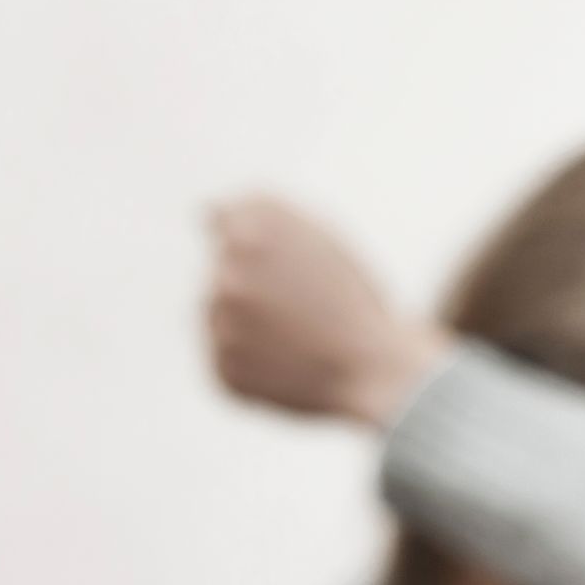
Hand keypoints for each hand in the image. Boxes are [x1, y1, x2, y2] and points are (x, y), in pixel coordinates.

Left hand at [203, 195, 446, 425]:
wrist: (379, 370)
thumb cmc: (355, 302)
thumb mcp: (320, 240)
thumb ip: (262, 216)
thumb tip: (205, 213)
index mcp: (249, 231)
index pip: (221, 218)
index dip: (259, 244)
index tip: (288, 265)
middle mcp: (226, 274)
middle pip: (223, 273)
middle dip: (256, 288)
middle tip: (305, 311)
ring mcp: (221, 326)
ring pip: (219, 316)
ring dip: (250, 326)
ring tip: (299, 341)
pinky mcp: (222, 371)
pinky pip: (226, 360)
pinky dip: (252, 364)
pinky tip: (289, 365)